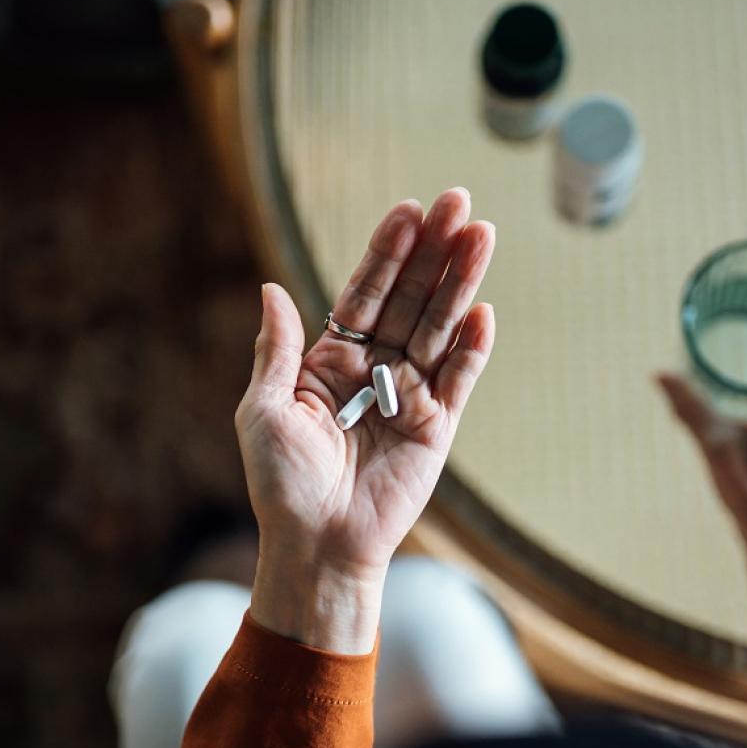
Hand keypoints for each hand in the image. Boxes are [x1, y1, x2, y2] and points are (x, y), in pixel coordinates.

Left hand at [236, 188, 494, 651]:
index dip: (386, 252)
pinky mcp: (436, 427)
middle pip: (409, 298)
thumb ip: (278, 350)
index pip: (364, 293)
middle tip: (460, 202)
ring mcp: (409, 395)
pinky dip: (471, 347)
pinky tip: (484, 311)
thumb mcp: (262, 410)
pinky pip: (458, 380)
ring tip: (482, 235)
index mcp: (331, 360)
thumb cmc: (282, 483)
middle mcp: (373, 369)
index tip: (408, 210)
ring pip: (439, 327)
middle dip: (434, 251)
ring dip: (460, 283)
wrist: (316, 544)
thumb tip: (273, 288)